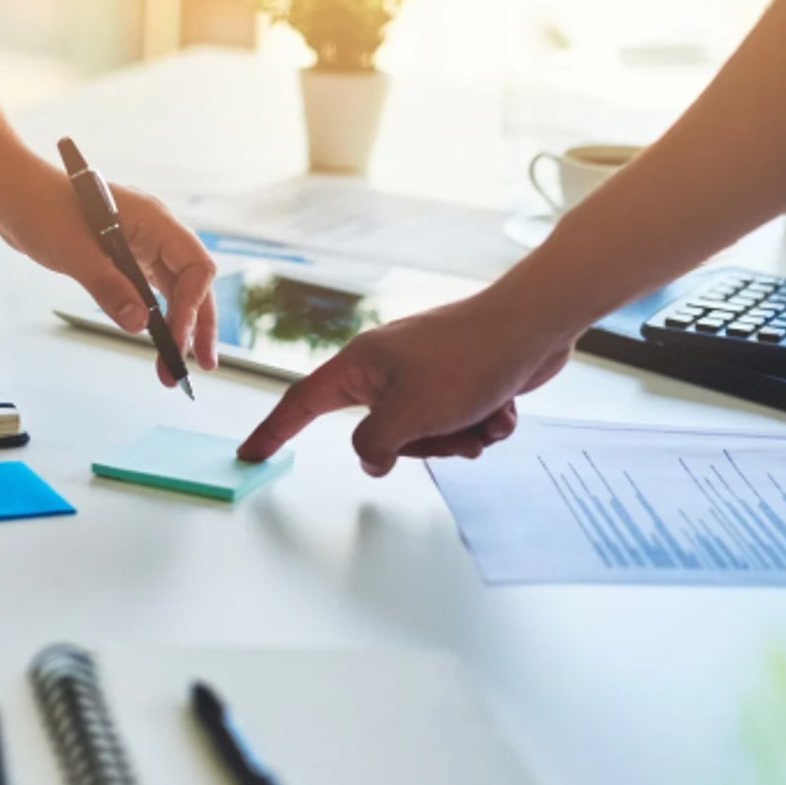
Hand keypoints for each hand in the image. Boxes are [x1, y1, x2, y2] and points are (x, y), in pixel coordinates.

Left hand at [0, 162, 218, 383]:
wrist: (12, 195)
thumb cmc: (41, 208)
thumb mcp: (75, 253)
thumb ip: (109, 288)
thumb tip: (139, 326)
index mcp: (153, 220)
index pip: (195, 266)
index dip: (192, 305)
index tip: (177, 338)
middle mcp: (153, 230)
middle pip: (192, 281)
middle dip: (198, 323)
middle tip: (202, 363)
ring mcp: (139, 243)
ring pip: (174, 288)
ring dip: (177, 325)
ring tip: (174, 364)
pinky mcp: (122, 256)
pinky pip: (150, 288)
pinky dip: (155, 315)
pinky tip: (155, 338)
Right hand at [237, 289, 574, 473]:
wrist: (535, 324)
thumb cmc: (469, 359)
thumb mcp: (410, 414)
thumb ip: (375, 445)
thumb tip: (369, 460)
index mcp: (361, 365)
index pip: (301, 404)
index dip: (273, 431)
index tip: (249, 454)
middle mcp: (387, 368)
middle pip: (379, 433)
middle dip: (424, 445)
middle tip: (452, 435)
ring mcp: (424, 373)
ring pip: (425, 433)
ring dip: (460, 437)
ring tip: (485, 420)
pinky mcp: (458, 379)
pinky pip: (458, 422)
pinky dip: (483, 424)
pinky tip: (502, 409)